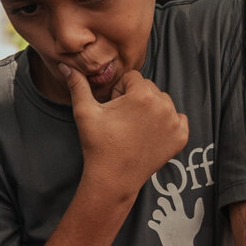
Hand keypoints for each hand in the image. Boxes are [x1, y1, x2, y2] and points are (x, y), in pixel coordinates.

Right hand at [64, 67, 187, 199]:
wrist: (113, 179)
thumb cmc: (98, 145)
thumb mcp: (85, 112)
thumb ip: (78, 85)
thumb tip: (65, 66)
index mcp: (143, 94)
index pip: (132, 78)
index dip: (119, 92)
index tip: (113, 109)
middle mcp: (163, 105)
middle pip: (149, 88)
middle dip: (136, 99)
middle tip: (122, 121)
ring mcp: (174, 122)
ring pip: (163, 102)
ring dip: (151, 110)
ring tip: (134, 129)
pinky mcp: (180, 137)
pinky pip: (177, 119)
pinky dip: (166, 124)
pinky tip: (149, 135)